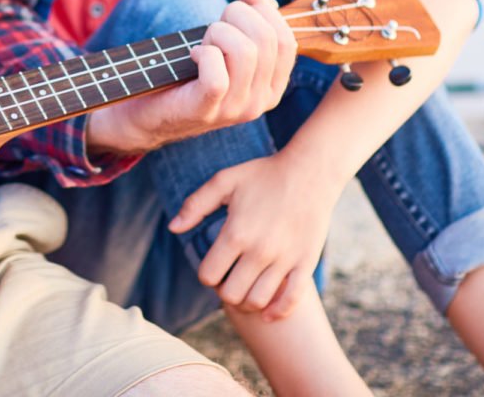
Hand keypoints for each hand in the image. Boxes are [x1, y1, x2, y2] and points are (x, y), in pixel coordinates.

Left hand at [86, 0, 296, 154]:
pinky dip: (204, 53)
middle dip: (238, 15)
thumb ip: (248, 24)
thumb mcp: (226, 48)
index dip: (267, 10)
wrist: (150, 114)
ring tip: (203, 42)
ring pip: (245, 52)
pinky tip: (193, 54)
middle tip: (214, 24)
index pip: (286, 41)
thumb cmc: (189, 74)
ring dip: (218, 33)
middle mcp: (260, 103)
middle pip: (266, 40)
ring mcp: (235, 110)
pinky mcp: (207, 110)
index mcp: (271, 87)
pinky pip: (217, 75)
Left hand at [168, 149, 342, 319]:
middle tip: (229, 277)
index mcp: (236, 233)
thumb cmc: (263, 174)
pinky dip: (277, 311)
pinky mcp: (306, 263)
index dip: (206, 274)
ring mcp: (285, 260)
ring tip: (246, 286)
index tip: (213, 265)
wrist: (310, 172)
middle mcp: (259, 251)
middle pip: (231, 295)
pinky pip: (291, 301)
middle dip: (224, 290)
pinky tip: (269, 311)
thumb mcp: (224, 180)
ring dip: (247, 300)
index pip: (209, 276)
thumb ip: (195, 204)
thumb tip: (173, 228)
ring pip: (257, 301)